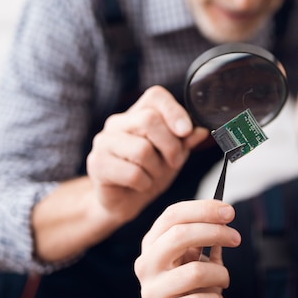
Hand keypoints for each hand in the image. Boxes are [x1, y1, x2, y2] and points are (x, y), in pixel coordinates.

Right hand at [86, 85, 208, 224]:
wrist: (123, 202)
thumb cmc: (148, 174)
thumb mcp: (173, 157)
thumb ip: (185, 142)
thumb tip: (201, 131)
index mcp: (138, 114)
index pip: (155, 96)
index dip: (174, 111)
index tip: (186, 131)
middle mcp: (118, 123)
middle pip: (149, 120)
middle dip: (170, 146)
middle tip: (174, 162)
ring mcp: (104, 142)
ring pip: (141, 149)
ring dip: (157, 169)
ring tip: (154, 176)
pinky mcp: (97, 164)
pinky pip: (132, 173)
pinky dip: (144, 183)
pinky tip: (141, 185)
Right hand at [135, 200, 240, 297]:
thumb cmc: (190, 287)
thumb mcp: (195, 258)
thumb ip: (205, 238)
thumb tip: (223, 214)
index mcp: (152, 243)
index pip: (173, 215)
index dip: (203, 209)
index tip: (229, 211)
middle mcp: (146, 264)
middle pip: (179, 235)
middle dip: (215, 232)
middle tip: (236, 239)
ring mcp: (150, 290)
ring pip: (195, 272)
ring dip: (220, 274)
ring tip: (223, 280)